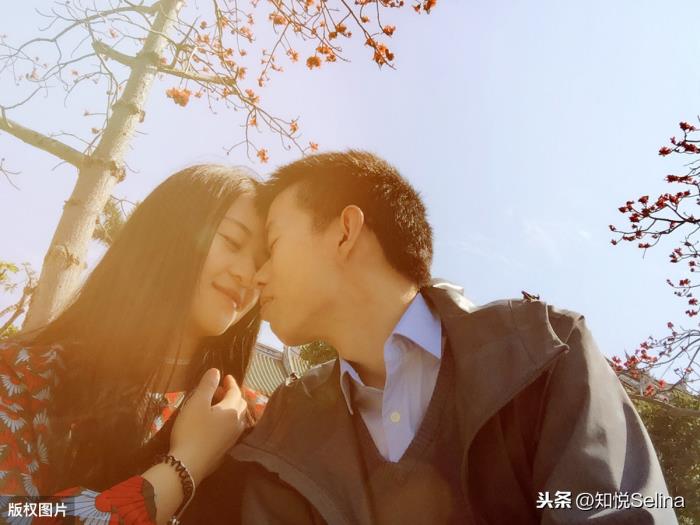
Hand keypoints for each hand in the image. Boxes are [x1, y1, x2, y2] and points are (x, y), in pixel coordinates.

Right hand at [169, 368, 246, 485]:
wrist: (188, 465)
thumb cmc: (191, 430)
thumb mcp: (196, 404)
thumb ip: (207, 386)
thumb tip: (217, 371)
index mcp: (231, 410)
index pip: (235, 392)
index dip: (231, 383)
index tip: (226, 377)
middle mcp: (237, 423)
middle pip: (240, 404)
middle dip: (232, 395)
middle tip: (219, 390)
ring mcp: (233, 438)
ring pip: (237, 418)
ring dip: (230, 408)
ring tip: (217, 406)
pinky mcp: (226, 450)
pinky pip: (232, 429)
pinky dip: (228, 421)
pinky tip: (216, 424)